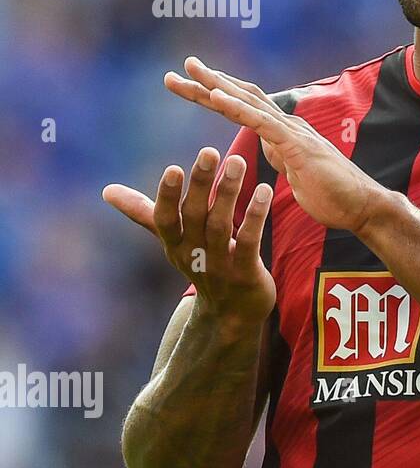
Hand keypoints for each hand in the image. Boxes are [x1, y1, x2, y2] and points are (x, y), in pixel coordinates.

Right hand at [102, 148, 275, 322]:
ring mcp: (219, 264)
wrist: (230, 315)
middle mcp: (193, 253)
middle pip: (195, 216)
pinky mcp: (245, 273)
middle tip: (210, 152)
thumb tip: (106, 191)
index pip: (164, 219)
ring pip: (221, 225)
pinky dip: (255, 217)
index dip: (167, 195)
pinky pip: (249, 242)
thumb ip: (144, 214)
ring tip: (238, 162)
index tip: (173, 168)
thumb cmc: (201, 265)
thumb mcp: (172, 241)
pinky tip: (266, 191)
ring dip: (229, 193)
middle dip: (201, 184)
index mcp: (174, 244)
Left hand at [163, 57, 386, 232]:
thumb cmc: (332, 195)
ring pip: (247, 102)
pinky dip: (236, 108)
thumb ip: (282, 157)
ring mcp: (291, 132)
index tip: (190, 83)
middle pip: (242, 96)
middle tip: (183, 64)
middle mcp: (286, 125)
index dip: (217, 94)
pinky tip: (215, 97)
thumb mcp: (296, 173)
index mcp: (282, 133)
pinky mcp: (296, 145)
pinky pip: (260, 123)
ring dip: (216, 85)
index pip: (245, 107)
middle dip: (210, 81)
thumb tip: (270, 149)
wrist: (362, 207)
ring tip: (191, 69)